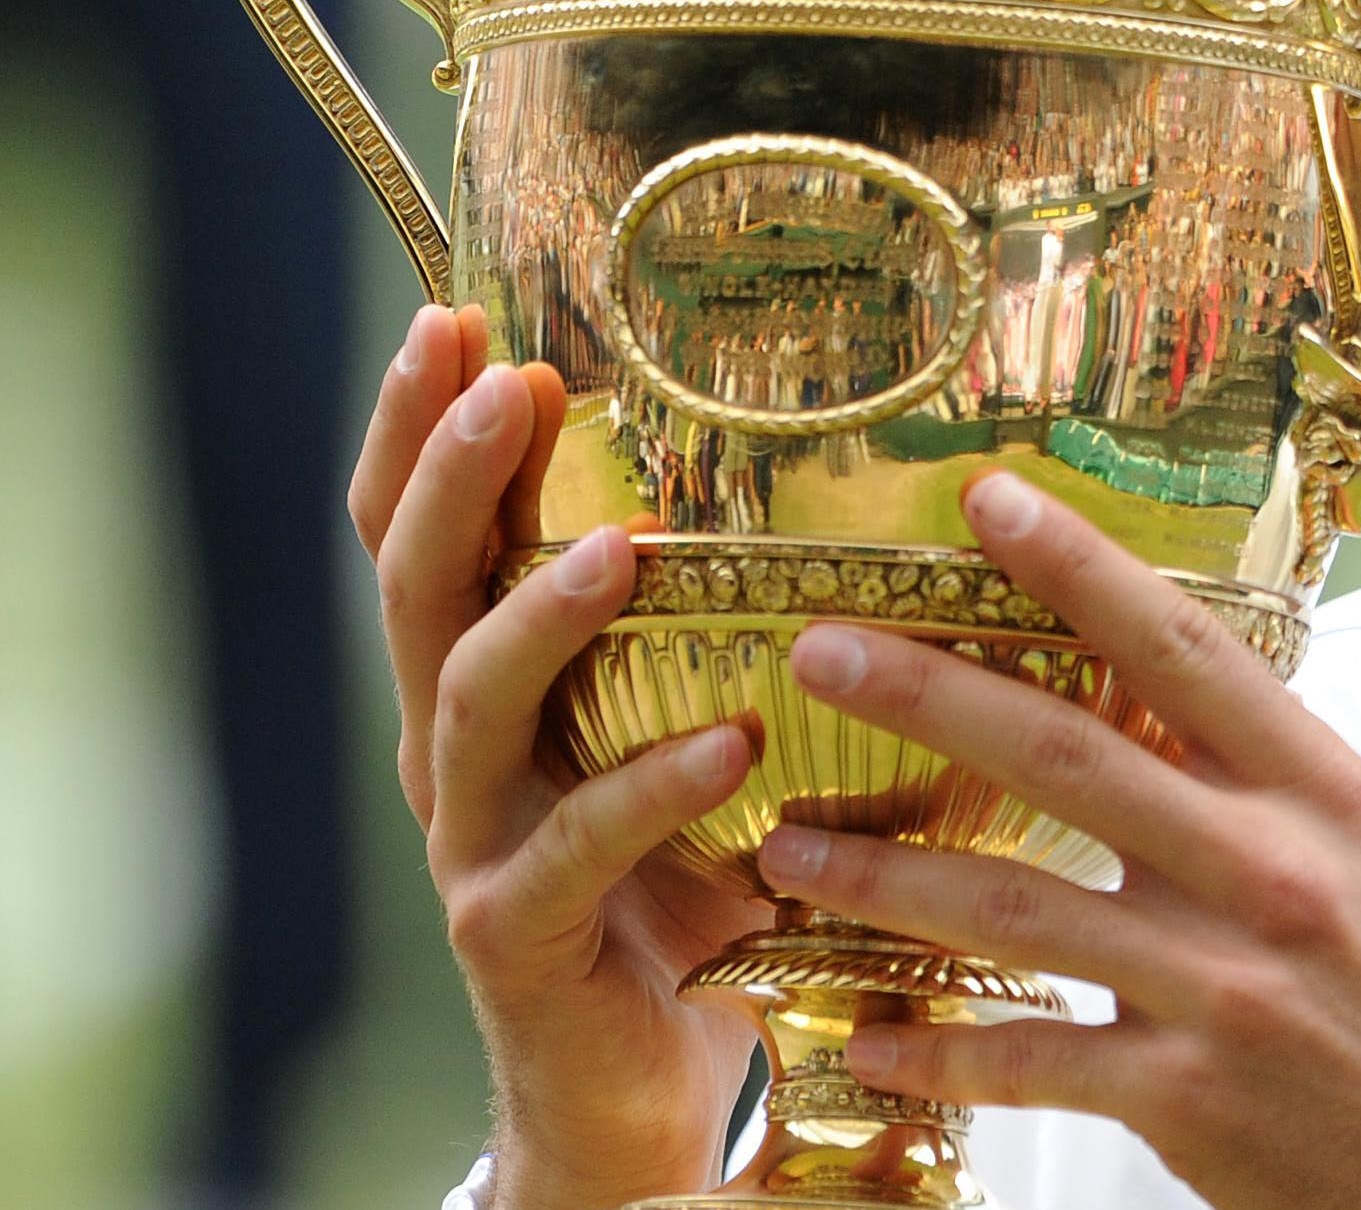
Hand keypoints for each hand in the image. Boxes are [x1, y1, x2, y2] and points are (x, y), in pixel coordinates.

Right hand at [352, 303, 770, 1209]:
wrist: (631, 1101)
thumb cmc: (686, 895)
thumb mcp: (702, 742)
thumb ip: (744, 638)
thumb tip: (888, 494)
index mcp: (489, 686)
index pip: (427, 533)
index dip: (422, 429)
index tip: (458, 315)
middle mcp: (456, 751)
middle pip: (415, 587)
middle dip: (449, 476)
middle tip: (499, 381)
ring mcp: (473, 844)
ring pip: (468, 706)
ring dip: (541, 615)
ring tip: (620, 543)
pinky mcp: (514, 938)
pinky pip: (568, 851)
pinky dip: (645, 791)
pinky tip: (724, 745)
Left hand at [757, 472, 1360, 1209]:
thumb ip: (1267, 780)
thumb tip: (1152, 692)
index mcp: (1326, 791)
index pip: (1185, 650)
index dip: (1080, 567)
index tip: (991, 501)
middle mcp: (1271, 872)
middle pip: (1066, 754)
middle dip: (925, 693)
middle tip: (820, 653)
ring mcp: (1223, 986)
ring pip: (1013, 904)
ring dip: (882, 873)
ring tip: (786, 849)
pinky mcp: (1185, 1097)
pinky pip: (1026, 1059)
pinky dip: (936, 1048)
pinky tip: (868, 1034)